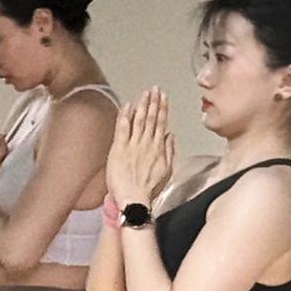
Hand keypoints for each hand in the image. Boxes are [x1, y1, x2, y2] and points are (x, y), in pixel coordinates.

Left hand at [106, 87, 173, 207]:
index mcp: (158, 149)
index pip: (161, 123)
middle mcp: (147, 144)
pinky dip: (125, 115)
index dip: (162, 108)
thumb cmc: (148, 190)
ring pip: (139, 120)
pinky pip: (123, 128)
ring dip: (143, 104)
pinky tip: (128, 105)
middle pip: (151, 118)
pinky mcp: (119, 149)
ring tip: (145, 93)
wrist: (134, 200)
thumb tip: (170, 136)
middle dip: (154, 102)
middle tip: (154, 89)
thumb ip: (169, 151)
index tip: (163, 97)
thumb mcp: (166, 171)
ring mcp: (133, 145)